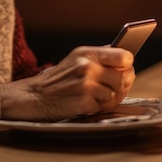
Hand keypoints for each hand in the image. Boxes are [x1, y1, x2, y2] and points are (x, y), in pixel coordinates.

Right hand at [0, 45, 134, 120]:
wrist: (35, 96)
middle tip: (113, 88)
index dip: (127, 64)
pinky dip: (97, 108)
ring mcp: (86, 85)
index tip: (124, 69)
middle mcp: (87, 66)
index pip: (124, 55)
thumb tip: (127, 58)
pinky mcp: (84, 102)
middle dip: (122, 85)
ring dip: (108, 98)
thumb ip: (100, 56)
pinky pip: (104, 106)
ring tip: (95, 96)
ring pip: (116, 93)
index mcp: (87, 53)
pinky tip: (86, 104)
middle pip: (124, 76)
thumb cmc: (59, 78)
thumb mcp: (76, 59)